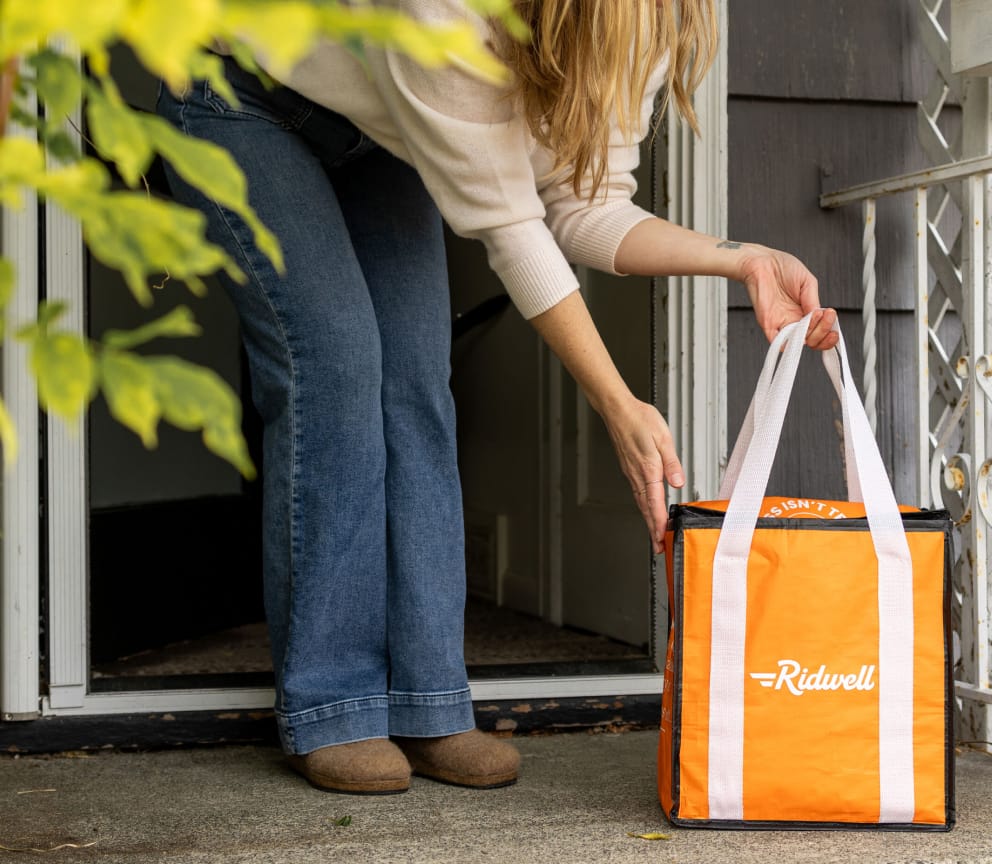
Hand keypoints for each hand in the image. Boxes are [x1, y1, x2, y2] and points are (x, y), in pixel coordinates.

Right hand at [601, 395, 684, 554]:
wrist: (618, 410)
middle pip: (645, 508)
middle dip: (652, 529)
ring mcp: (632, 473)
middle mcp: (637, 474)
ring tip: (655, 534)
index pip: (654, 502)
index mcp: (647, 468)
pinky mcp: (630, 468)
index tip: (661, 538)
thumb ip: (671, 462)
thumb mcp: (663, 438)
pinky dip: (644, 506)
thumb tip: (677, 482)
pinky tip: (648, 508)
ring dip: (648, 520)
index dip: (658, 523)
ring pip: (641, 502)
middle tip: (658, 547)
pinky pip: (638, 492)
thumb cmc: (639, 419)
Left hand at [738, 246, 837, 349]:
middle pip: (812, 340)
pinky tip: (800, 331)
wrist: (761, 262)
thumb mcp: (807, 282)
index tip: (832, 315)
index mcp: (806, 312)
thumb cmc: (782, 269)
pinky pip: (777, 342)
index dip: (829, 329)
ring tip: (816, 317)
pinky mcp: (768, 324)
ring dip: (812, 336)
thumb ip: (813, 300)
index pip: (820, 330)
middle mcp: (794, 320)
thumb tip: (818, 316)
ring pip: (799, 343)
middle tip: (826, 315)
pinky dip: (789, 344)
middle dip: (823, 331)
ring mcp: (782, 323)